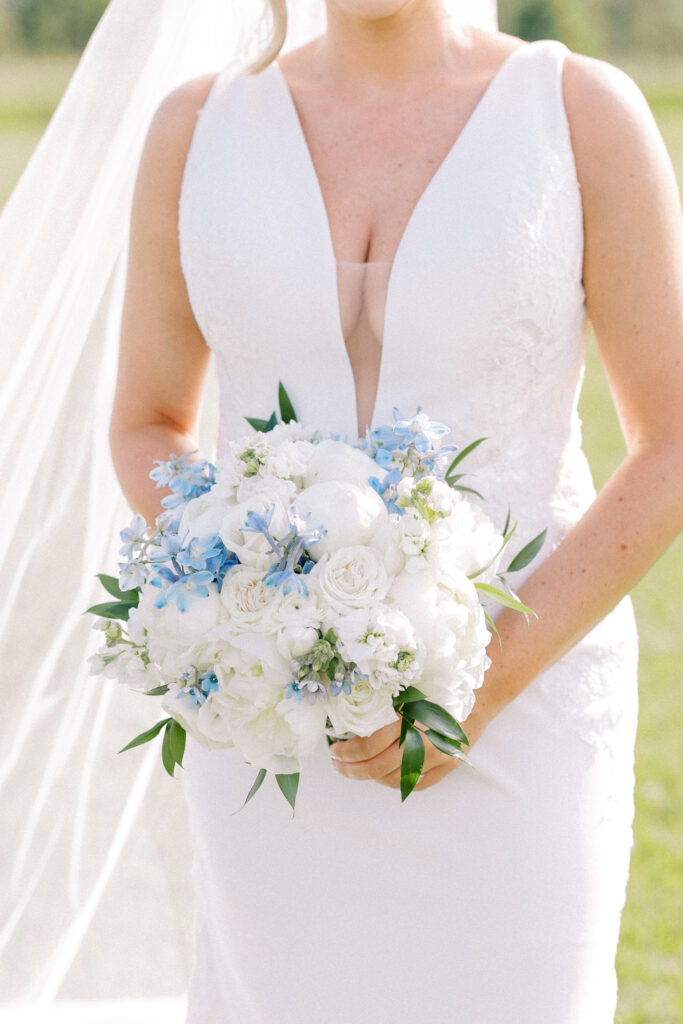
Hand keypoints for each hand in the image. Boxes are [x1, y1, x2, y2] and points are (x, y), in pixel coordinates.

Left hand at [328, 699, 492, 791]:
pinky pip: (417, 784)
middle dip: (353, 769)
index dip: (348, 751)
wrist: (483, 691)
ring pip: (396, 780)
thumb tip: (350, 717)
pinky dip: (397, 782)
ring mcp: (440, 758)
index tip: (334, 750)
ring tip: (355, 770)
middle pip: (379, 768)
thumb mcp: (409, 687)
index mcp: (412, 720)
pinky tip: (383, 774)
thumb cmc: (441, 682)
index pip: (371, 746)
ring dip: (372, 777)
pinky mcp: (450, 765)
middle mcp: (426, 743)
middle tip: (337, 765)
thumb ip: (385, 704)